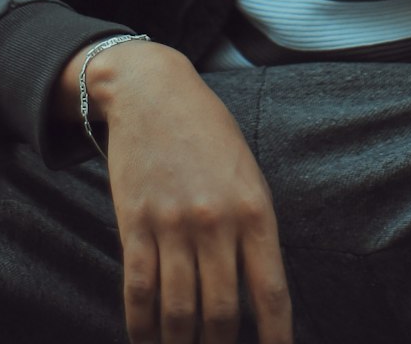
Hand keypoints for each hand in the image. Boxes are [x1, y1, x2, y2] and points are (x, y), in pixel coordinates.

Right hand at [76, 40, 292, 343]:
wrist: (152, 92)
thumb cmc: (208, 133)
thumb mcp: (247, 173)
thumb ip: (254, 229)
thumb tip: (259, 295)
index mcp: (254, 209)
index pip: (271, 293)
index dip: (275, 338)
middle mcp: (216, 222)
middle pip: (222, 313)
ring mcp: (173, 225)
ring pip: (179, 311)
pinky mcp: (135, 224)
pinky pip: (139, 291)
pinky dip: (141, 327)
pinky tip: (145, 341)